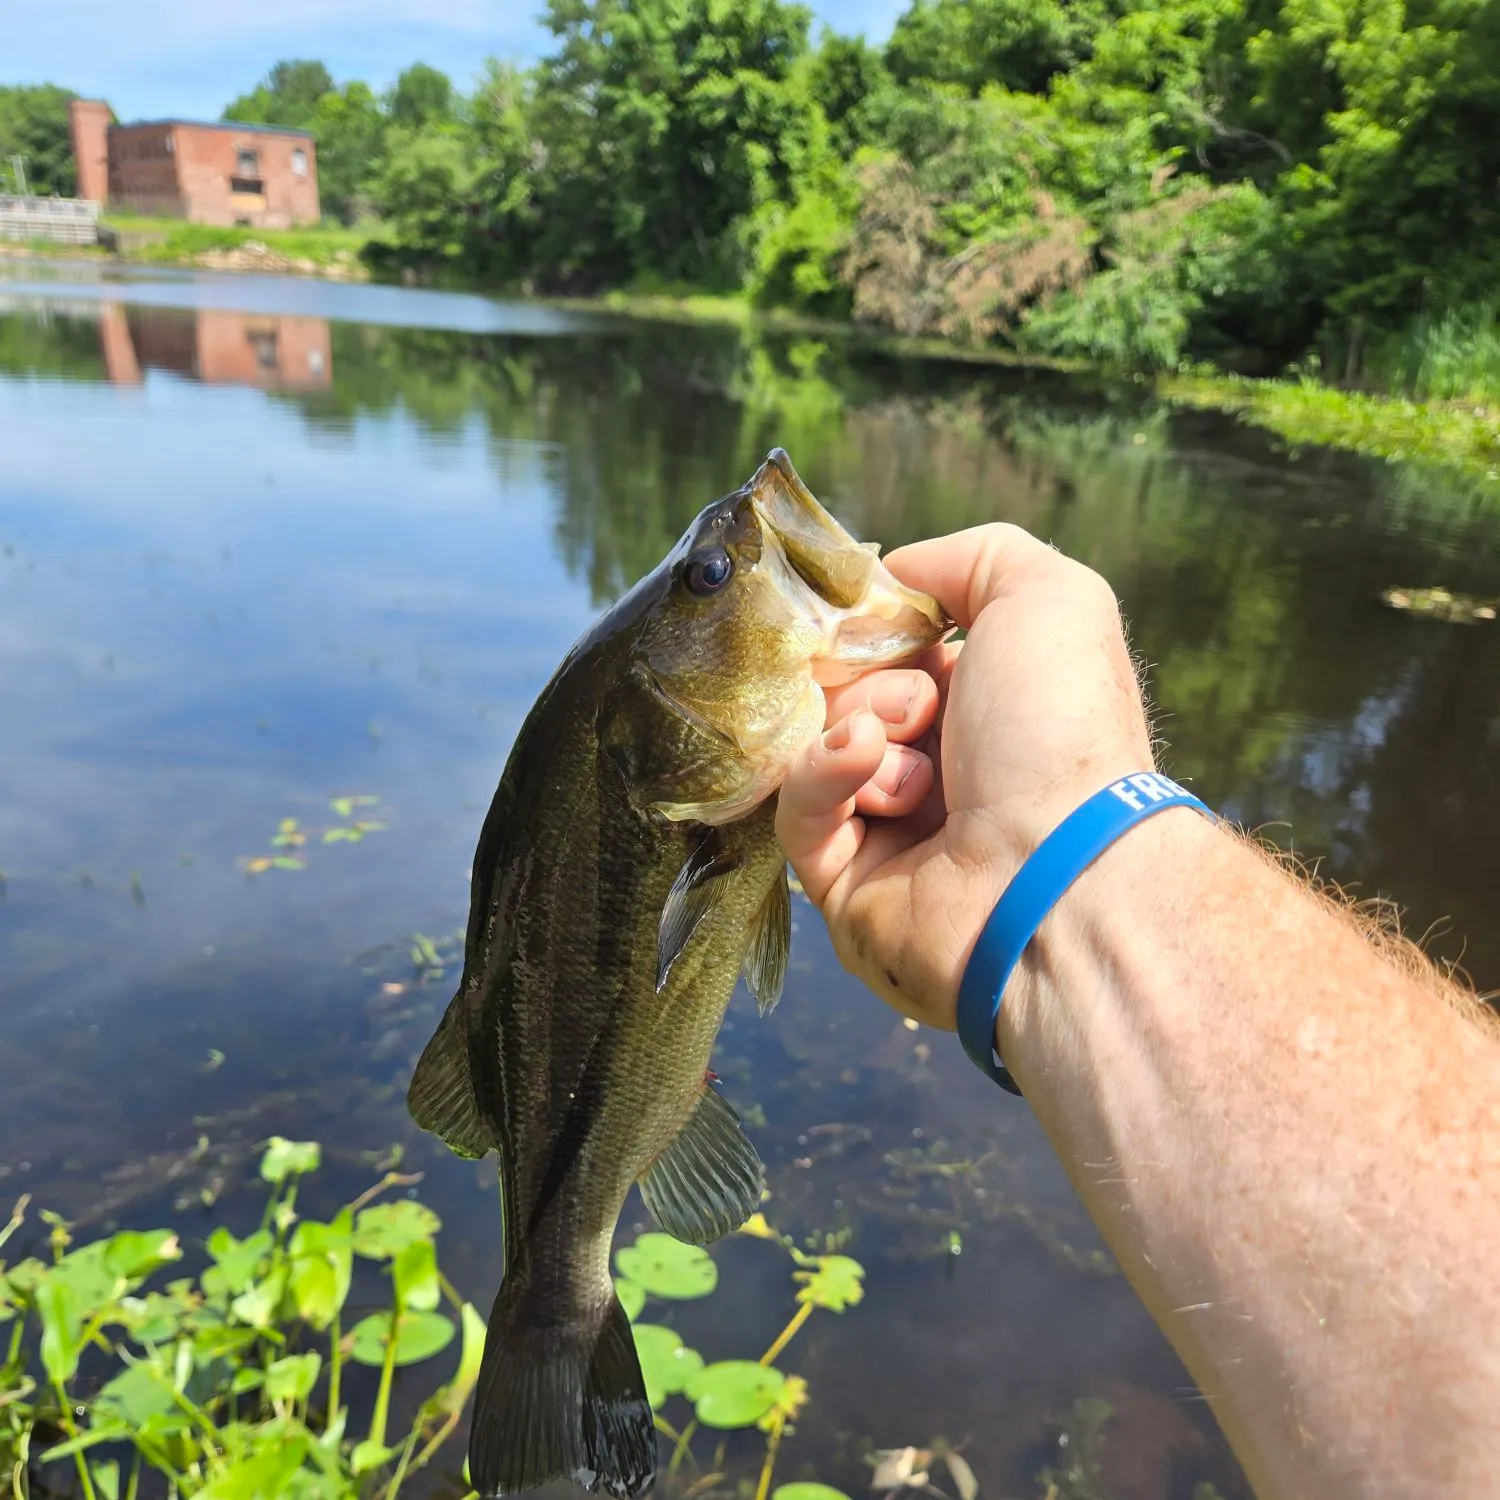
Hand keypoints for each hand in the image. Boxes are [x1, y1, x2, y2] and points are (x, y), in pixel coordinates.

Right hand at [775, 523, 1154, 1030]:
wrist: (1053, 870)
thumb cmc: (1061, 728)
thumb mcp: (1048, 598)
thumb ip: (972, 557)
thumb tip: (890, 580)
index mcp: (987, 710)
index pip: (894, 651)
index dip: (879, 627)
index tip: (878, 618)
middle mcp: (941, 769)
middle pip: (846, 691)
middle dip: (871, 679)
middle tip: (919, 702)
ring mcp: (890, 829)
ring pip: (815, 745)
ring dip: (858, 723)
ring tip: (904, 743)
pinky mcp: (842, 883)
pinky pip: (797, 809)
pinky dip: (824, 772)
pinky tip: (865, 761)